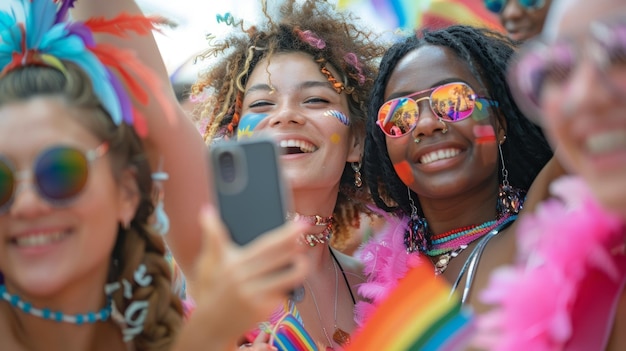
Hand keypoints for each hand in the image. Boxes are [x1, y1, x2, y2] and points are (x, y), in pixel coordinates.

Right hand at [173, 205, 308, 349]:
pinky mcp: (262, 310)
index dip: (285, 233)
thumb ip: (212, 236)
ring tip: (304, 260)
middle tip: (309, 231)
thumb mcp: (208, 262)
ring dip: (299, 267)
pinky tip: (292, 278)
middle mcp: (243, 278)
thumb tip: (207, 210)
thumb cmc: (212, 288)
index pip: (265, 244)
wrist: (210, 325)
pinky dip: (288, 286)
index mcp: (233, 263)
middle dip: (295, 243)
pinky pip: (282, 293)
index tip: (300, 223)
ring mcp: (254, 294)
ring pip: (287, 277)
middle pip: (278, 257)